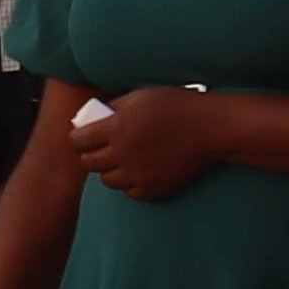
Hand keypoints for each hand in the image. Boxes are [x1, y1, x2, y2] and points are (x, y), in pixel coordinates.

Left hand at [65, 86, 224, 203]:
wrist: (210, 128)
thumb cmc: (177, 106)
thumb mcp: (141, 96)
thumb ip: (114, 108)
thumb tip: (93, 118)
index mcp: (117, 127)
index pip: (78, 140)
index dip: (78, 137)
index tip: (84, 136)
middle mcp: (122, 153)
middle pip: (89, 163)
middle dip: (90, 155)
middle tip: (100, 148)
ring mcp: (137, 174)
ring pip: (107, 180)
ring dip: (110, 170)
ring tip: (121, 160)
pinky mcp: (152, 189)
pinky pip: (129, 192)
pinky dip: (130, 183)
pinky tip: (139, 170)